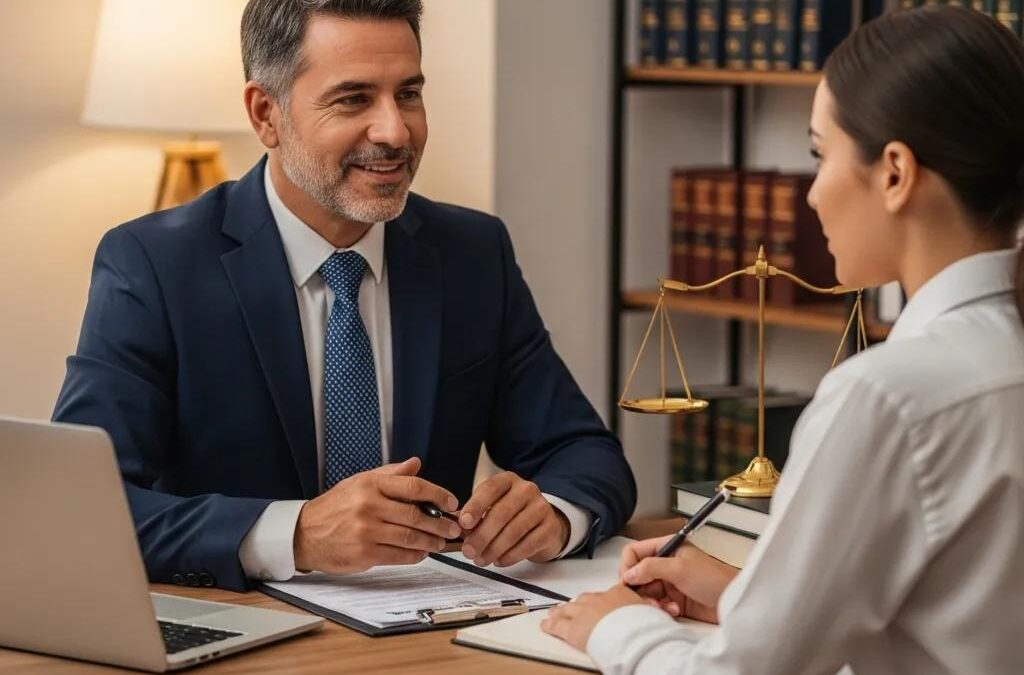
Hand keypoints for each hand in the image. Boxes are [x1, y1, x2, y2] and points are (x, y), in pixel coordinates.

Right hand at [293, 457, 461, 573]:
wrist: (305, 533)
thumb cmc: (335, 506)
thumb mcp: (360, 482)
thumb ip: (390, 474)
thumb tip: (416, 464)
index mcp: (371, 485)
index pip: (413, 487)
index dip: (438, 494)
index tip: (451, 502)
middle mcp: (369, 506)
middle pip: (416, 515)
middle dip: (440, 523)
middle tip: (454, 527)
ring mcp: (366, 531)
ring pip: (410, 538)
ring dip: (431, 541)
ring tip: (441, 541)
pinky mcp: (364, 554)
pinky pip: (398, 556)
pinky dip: (415, 555)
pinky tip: (422, 553)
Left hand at [458, 471, 569, 566]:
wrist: (546, 524)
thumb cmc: (512, 515)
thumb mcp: (493, 507)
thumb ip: (476, 516)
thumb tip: (458, 528)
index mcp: (508, 480)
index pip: (490, 489)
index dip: (475, 506)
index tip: (463, 523)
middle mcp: (526, 490)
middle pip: (501, 513)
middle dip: (482, 535)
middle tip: (469, 551)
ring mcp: (541, 508)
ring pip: (514, 531)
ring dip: (494, 549)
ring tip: (481, 560)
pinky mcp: (550, 528)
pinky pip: (528, 544)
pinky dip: (510, 556)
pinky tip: (499, 561)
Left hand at [541, 585, 645, 650]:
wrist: (635, 636)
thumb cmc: (646, 627)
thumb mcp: (653, 613)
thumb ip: (648, 610)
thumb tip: (657, 610)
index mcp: (618, 594)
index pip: (605, 595)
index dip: (597, 601)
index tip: (595, 603)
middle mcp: (598, 600)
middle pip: (583, 601)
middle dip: (576, 604)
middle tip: (570, 606)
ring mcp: (584, 613)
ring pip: (567, 610)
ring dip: (560, 612)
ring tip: (553, 613)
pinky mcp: (573, 629)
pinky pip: (558, 626)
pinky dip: (550, 626)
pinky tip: (545, 626)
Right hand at [618, 535, 737, 622]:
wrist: (734, 602)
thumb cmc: (715, 579)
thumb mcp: (680, 568)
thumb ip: (651, 567)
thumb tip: (629, 573)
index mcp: (666, 547)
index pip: (634, 552)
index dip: (628, 566)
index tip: (629, 581)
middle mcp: (665, 563)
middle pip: (637, 574)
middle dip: (640, 588)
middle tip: (648, 598)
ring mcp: (669, 581)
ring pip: (645, 591)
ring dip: (652, 601)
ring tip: (664, 606)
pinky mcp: (673, 599)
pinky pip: (656, 604)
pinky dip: (662, 608)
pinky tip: (675, 610)